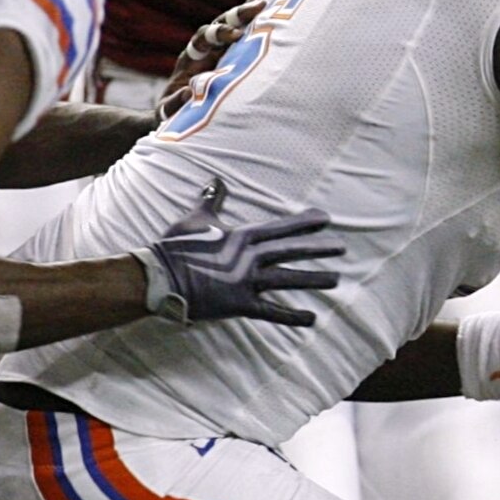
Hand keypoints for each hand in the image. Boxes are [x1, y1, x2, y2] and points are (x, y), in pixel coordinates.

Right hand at [139, 179, 336, 325]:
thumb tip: (215, 180)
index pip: (280, 228)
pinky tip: (312, 319)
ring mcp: (246, 282)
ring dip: (313, 280)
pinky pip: (272, 312)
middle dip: (317, 249)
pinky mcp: (240, 304)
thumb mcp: (195, 220)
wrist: (158, 277)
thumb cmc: (174, 247)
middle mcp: (248, 258)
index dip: (304, 223)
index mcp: (241, 237)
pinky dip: (293, 316)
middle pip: (290, 251)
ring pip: (287, 279)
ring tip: (336, 279)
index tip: (325, 219)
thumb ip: (211, 201)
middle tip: (341, 247)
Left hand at [159, 0, 262, 117]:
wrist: (176, 114)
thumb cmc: (173, 113)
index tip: (238, 35)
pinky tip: (265, 11)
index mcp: (189, 60)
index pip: (203, 38)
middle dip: (237, 16)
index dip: (219, 34)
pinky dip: (250, 25)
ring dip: (246, 16)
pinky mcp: (229, 60)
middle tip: (258, 8)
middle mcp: (203, 51)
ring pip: (230, 28)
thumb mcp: (168, 112)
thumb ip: (175, 103)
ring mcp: (217, 54)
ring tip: (264, 4)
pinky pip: (241, 39)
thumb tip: (189, 93)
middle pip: (218, 25)